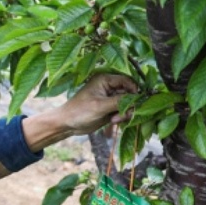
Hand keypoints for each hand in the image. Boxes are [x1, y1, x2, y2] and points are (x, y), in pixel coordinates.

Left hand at [23, 72, 139, 151]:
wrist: (68, 124)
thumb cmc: (80, 111)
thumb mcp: (100, 106)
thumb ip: (120, 101)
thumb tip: (138, 99)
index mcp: (105, 79)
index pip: (127, 80)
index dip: (134, 90)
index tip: (137, 101)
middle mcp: (109, 87)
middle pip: (129, 92)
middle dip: (129, 104)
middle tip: (123, 115)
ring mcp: (110, 98)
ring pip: (128, 103)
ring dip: (125, 112)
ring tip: (114, 120)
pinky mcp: (111, 108)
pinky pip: (123, 111)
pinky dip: (122, 116)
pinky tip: (113, 122)